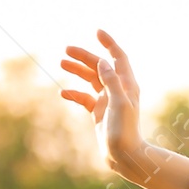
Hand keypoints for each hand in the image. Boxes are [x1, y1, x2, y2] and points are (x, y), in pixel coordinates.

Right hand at [59, 29, 143, 176]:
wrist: (124, 156)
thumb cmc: (125, 131)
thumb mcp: (119, 104)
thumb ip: (111, 81)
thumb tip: (102, 61)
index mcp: (127, 85)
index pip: (118, 58)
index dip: (109, 43)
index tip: (97, 31)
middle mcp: (119, 90)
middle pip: (100, 67)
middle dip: (84, 56)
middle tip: (66, 49)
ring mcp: (108, 101)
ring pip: (91, 80)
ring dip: (77, 70)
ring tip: (61, 62)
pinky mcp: (99, 113)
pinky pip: (84, 98)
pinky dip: (74, 93)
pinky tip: (63, 93)